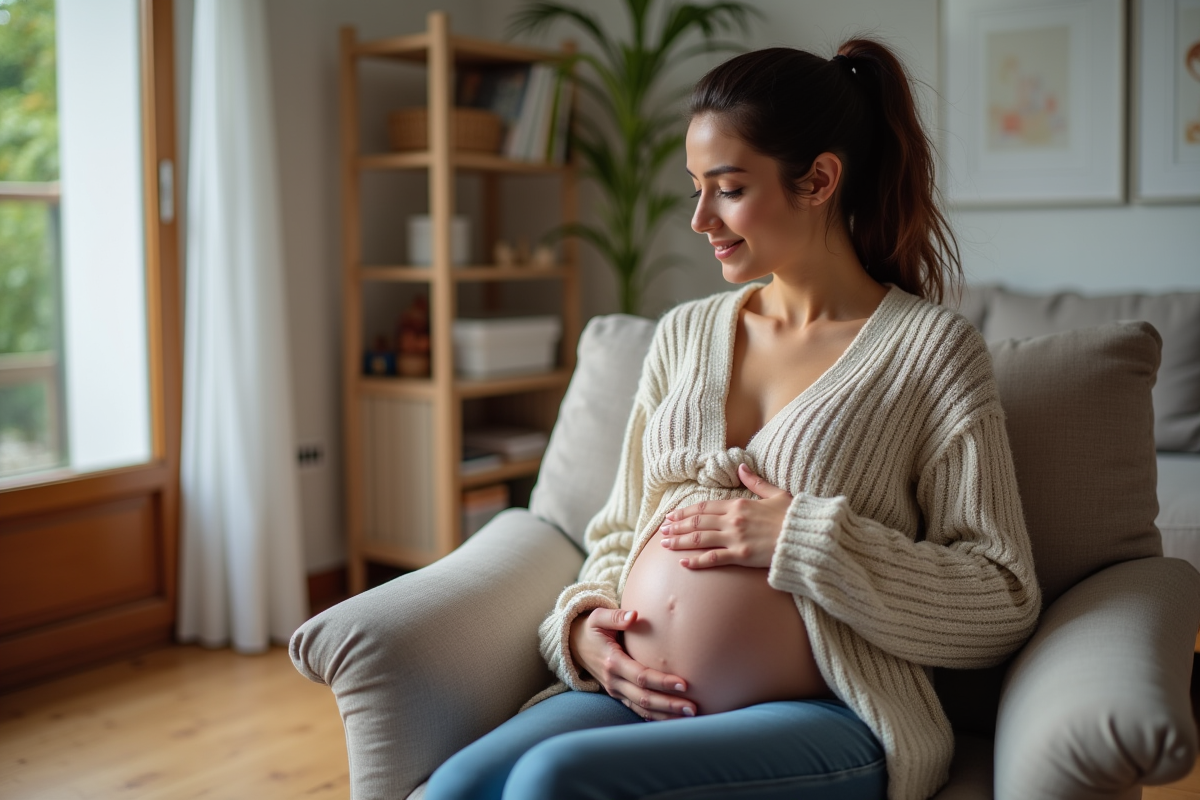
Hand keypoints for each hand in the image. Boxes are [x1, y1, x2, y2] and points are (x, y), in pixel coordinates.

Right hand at [568, 609, 696, 720]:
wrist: (573, 645)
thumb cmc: (591, 629)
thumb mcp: (598, 618)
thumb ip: (616, 616)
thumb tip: (634, 616)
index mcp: (612, 662)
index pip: (641, 677)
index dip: (662, 682)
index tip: (683, 683)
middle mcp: (613, 681)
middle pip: (644, 698)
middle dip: (669, 704)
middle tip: (692, 708)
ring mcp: (615, 691)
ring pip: (642, 708)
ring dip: (665, 715)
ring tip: (688, 716)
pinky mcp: (618, 695)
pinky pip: (637, 710)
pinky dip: (655, 717)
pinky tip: (673, 719)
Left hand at [659, 463, 791, 568]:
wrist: (806, 537)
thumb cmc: (793, 516)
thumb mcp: (775, 493)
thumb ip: (755, 481)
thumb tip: (741, 467)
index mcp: (739, 504)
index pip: (704, 507)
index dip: (686, 512)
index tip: (672, 515)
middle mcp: (733, 520)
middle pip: (697, 522)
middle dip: (677, 526)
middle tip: (662, 530)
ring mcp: (735, 538)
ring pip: (700, 539)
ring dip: (680, 541)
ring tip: (665, 544)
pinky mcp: (741, 556)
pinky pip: (713, 559)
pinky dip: (696, 561)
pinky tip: (683, 563)